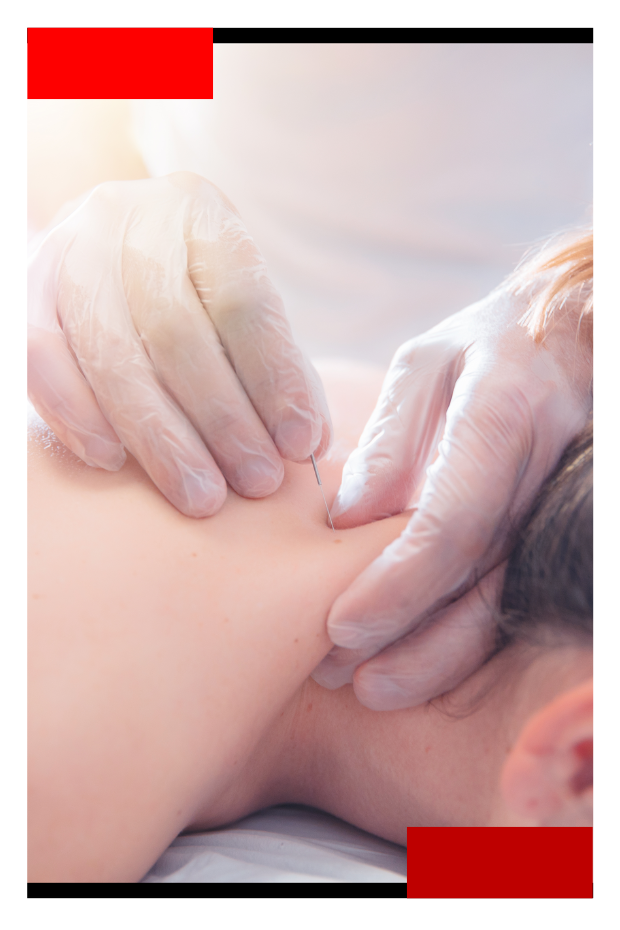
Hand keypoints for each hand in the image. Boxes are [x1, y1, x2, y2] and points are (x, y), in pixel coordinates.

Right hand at [28, 172, 331, 516]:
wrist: (110, 249)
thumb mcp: (242, 307)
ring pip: (111, 352)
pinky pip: (40, 359)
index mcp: (199, 212)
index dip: (274, 377)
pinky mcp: (25, 291)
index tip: (300, 443)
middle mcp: (127, 217)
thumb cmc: (191, 289)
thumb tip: (308, 438)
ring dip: (160, 437)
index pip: (242, 298)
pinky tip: (113, 461)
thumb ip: (278, 365)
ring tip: (201, 495)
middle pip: (176, 330)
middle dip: (222, 419)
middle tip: (256, 480)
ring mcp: (69, 251)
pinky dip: (77, 415)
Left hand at [316, 285, 591, 707]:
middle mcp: (543, 468)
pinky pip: (513, 590)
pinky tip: (420, 660)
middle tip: (342, 678)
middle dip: (410, 638)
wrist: (571, 337)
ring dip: (437, 653)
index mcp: (504, 412)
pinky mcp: (554, 527)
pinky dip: (465, 634)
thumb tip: (345, 521)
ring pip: (503, 597)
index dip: (396, 585)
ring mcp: (557, 504)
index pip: (451, 521)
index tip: (341, 627)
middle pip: (478, 576)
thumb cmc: (485, 346)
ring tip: (373, 688)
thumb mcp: (428, 366)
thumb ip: (391, 441)